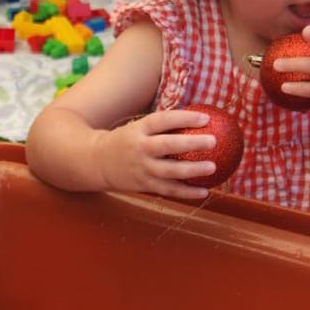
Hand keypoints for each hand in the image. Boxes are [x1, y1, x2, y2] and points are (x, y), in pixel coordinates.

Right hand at [94, 108, 216, 197]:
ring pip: (170, 171)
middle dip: (192, 143)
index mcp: (139, 130)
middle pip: (168, 146)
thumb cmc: (126, 141)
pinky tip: (205, 191)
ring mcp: (141, 169)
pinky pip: (169, 190)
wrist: (96, 162)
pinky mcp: (144, 185)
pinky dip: (187, 192)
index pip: (163, 120)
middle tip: (213, 141)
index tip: (206, 118)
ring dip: (193, 170)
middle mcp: (140, 149)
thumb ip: (162, 126)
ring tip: (213, 167)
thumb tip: (199, 120)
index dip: (185, 118)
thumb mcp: (137, 128)